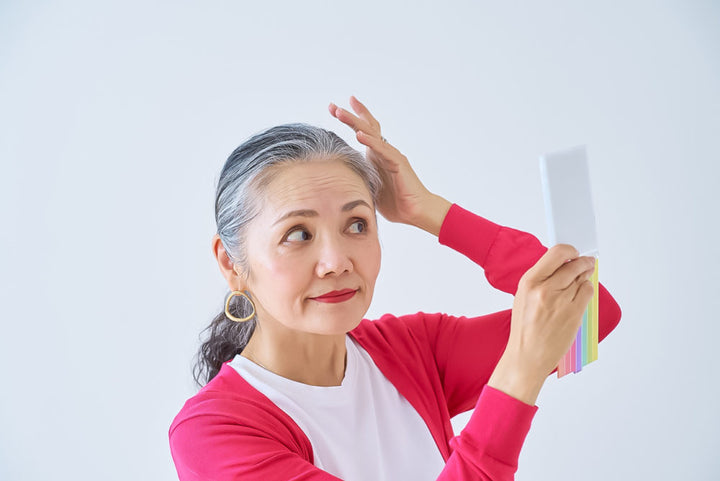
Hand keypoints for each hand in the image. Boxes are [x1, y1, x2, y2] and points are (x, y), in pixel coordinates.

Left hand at [328, 96, 436, 226]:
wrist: (414, 212)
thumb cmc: (394, 203)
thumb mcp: (369, 187)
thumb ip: (358, 178)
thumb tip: (337, 180)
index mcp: (377, 155)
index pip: (364, 131)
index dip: (352, 118)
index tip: (334, 108)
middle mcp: (384, 151)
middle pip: (367, 127)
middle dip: (349, 115)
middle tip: (332, 106)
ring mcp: (392, 156)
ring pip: (372, 134)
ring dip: (355, 123)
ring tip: (340, 113)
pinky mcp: (399, 164)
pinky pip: (383, 151)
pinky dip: (371, 142)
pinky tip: (359, 135)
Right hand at [488, 245, 595, 403]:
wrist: (526, 356)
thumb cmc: (524, 328)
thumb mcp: (523, 297)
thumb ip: (542, 279)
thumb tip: (562, 263)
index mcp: (529, 282)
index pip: (556, 254)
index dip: (570, 250)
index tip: (574, 251)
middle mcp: (545, 289)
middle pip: (573, 264)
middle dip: (583, 261)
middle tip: (587, 261)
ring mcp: (561, 302)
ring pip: (582, 278)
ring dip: (585, 275)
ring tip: (583, 276)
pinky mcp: (573, 314)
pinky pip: (587, 292)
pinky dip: (587, 290)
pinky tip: (581, 293)